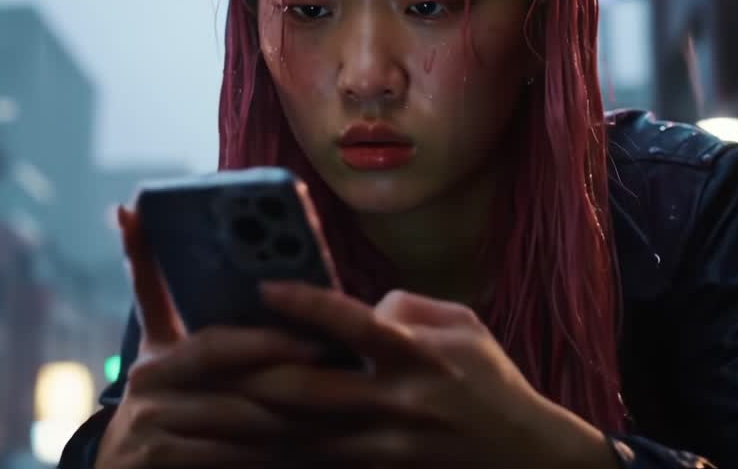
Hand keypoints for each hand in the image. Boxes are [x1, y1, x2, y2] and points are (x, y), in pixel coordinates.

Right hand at [94, 207, 320, 468]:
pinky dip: (274, 458)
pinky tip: (311, 452)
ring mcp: (151, 431)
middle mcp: (149, 390)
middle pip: (239, 389)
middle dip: (296, 385)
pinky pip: (233, 460)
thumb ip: (150, 279)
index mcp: (158, 353)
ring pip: (243, 427)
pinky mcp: (158, 463)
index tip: (320, 342)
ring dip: (297, 423)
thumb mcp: (155, 340)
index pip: (218, 344)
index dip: (269, 343)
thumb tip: (127, 207)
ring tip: (344, 416)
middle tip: (347, 382)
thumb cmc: (162, 394)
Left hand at [236, 283, 618, 467]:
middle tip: (213, 358)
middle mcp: (398, 402)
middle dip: (257, 377)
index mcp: (418, 354)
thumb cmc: (491, 381)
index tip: (263, 286)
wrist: (525, 457)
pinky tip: (248, 443)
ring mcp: (386, 447)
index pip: (352, 323)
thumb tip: (359, 306)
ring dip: (256, 422)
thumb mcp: (462, 324)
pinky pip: (320, 463)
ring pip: (304, 437)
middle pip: (311, 392)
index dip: (304, 303)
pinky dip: (283, 454)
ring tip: (212, 403)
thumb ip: (406, 307)